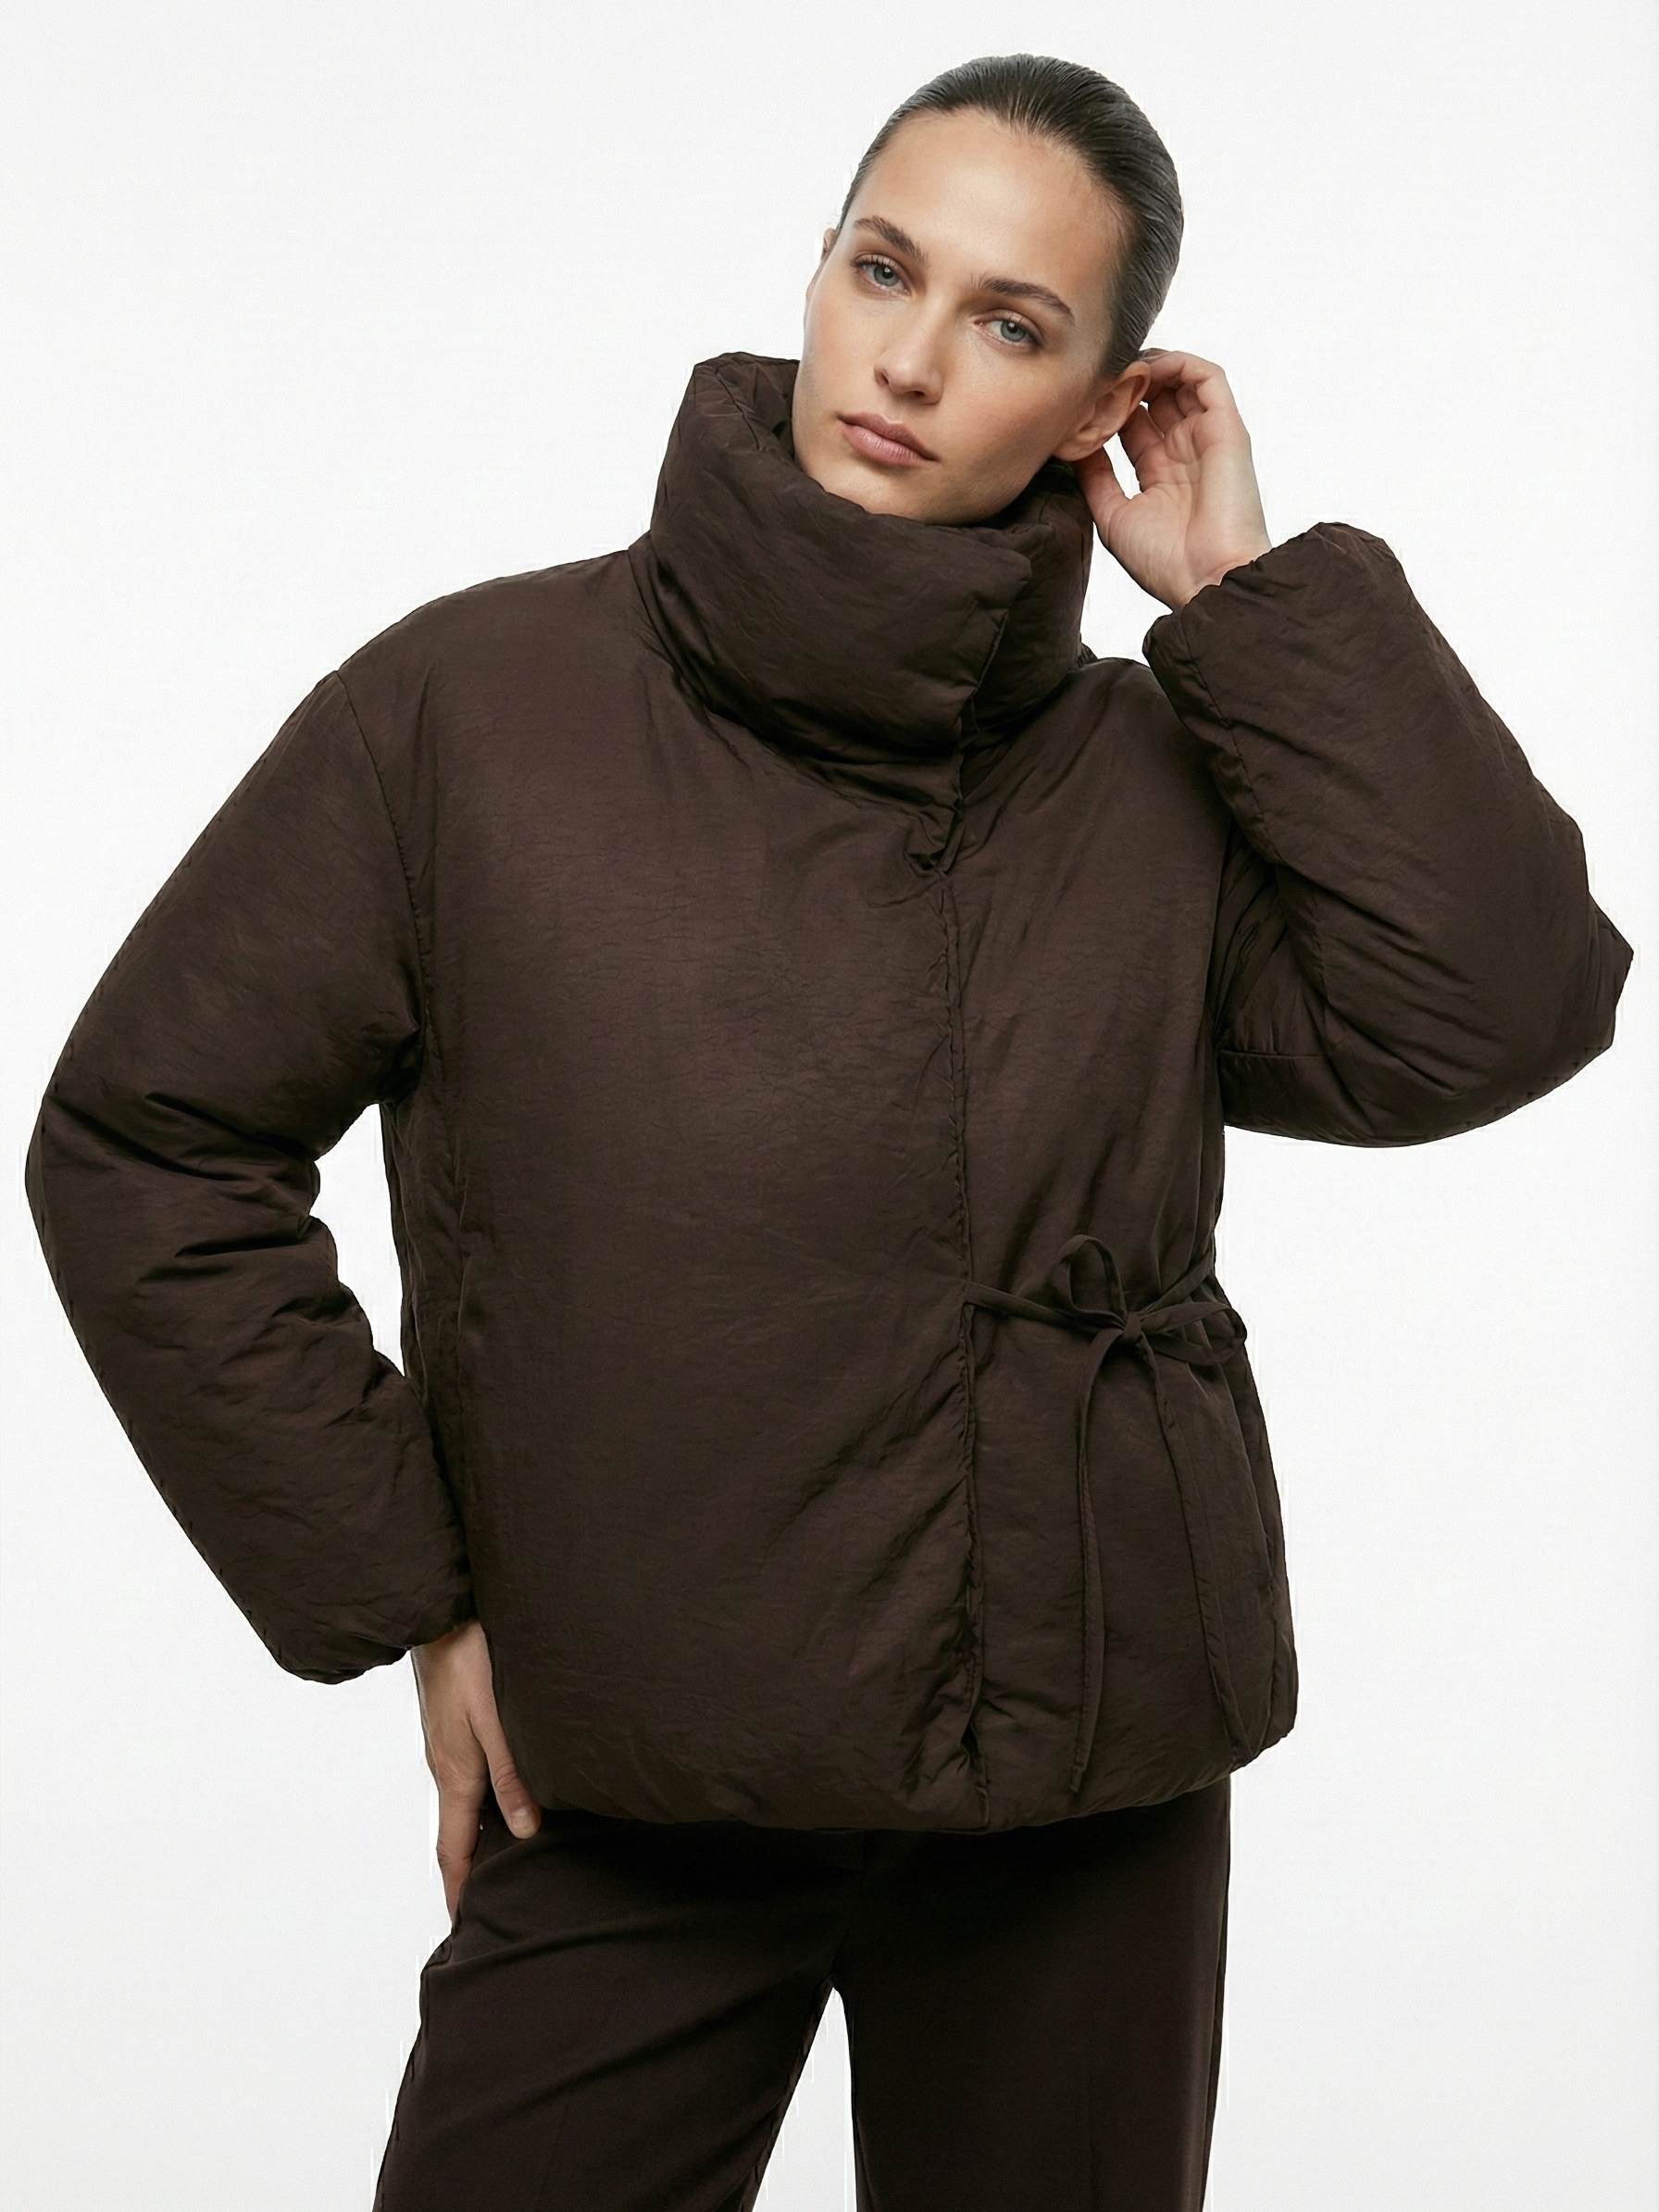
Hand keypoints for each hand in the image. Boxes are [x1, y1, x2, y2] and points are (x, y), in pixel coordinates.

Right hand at [411, 1618, 540, 1917]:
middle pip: (456, 1831)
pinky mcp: (453, 1724)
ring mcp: (447, 1744)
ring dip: (476, 1835)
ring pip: (462, 1803)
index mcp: (455, 1773)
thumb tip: (525, 1830)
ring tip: (501, 1860)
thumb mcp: (497, 1718)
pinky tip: (502, 1796)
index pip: (453, 1848)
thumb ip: (512, 1773)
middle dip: (468, 1871)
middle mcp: (446, 1765)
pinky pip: (466, 1776)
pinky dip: (480, 1801)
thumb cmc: (469, 1657)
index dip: (460, 1888)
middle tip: (488, 1904)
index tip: (465, 1925)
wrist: (440, 1612)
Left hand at [1072, 351, 1272, 610]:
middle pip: (1155, 398)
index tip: (1080, 401)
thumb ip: (1096, 479)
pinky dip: (1179, 363)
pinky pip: (1208, 378)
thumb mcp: (1114, 517)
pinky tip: (1147, 367)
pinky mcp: (1227, 429)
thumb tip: (1074, 444)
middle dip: (1126, 381)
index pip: (1134, 425)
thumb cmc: (1166, 564)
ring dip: (1150, 366)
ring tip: (1120, 366)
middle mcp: (1185, 453)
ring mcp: (1207, 439)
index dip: (1109, 408)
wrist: (1207, 581)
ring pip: (1181, 381)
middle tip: (1097, 375)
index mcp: (1162, 475)